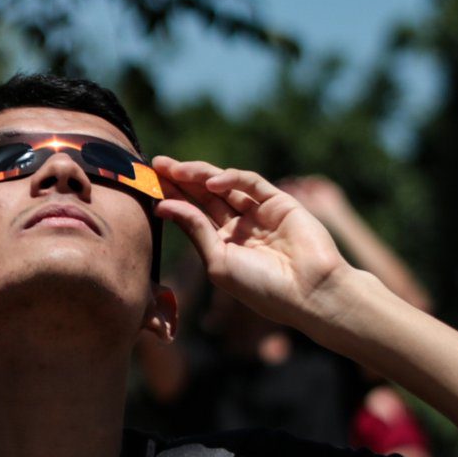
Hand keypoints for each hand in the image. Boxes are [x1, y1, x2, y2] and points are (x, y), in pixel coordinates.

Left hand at [152, 158, 351, 327]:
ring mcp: (260, 213)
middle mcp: (240, 227)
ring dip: (199, 174)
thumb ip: (195, 230)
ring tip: (175, 168)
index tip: (149, 184)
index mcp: (224, 246)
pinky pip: (251, 183)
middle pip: (204, 196)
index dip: (172, 197)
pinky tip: (211, 182)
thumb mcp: (218, 261)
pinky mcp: (279, 201)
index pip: (193, 214)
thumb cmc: (262, 287)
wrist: (308, 292)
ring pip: (224, 186)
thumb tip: (164, 206)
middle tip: (156, 164)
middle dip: (181, 179)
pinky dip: (230, 179)